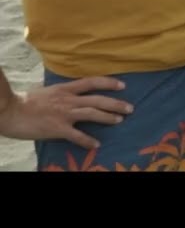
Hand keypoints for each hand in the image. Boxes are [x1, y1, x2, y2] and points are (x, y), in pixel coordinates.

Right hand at [0, 77, 132, 149]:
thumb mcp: (47, 91)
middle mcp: (67, 100)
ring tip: (120, 121)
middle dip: (116, 103)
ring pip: (92, 113)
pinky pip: (76, 135)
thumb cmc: (24, 102)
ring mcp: (63, 114)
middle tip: (130, 108)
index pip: (91, 82)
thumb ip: (61, 93)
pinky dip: (87, 140)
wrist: (9, 111)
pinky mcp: (57, 128)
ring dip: (108, 117)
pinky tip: (96, 144)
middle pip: (97, 99)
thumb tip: (70, 94)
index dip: (108, 83)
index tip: (123, 85)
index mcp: (64, 89)